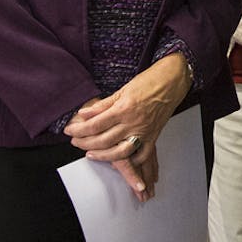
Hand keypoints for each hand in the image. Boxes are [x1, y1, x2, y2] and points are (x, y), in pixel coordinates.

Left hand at [66, 52, 187, 200]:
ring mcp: (144, 131)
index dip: (79, 129)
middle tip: (75, 142)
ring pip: (121, 152)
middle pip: (104, 140)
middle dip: (85, 143)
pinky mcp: (154, 136)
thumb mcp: (122, 89)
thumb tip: (85, 113)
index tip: (69, 130)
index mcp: (124, 109)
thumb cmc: (149, 82)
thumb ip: (103, 105)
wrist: (172, 81)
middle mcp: (133, 122)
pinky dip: (132, 160)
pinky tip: (120, 160)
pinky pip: (143, 154)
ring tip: (90, 153)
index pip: (95, 124)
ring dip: (103, 156)